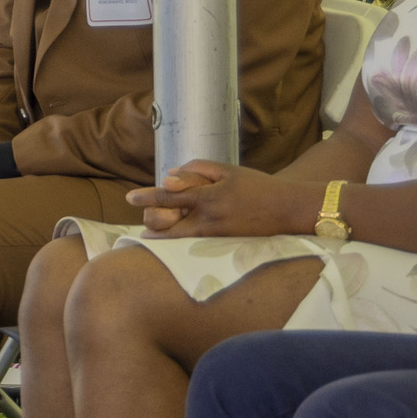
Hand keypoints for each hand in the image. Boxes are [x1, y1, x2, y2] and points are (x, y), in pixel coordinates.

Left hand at [136, 160, 312, 238]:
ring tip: (152, 232)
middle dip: (151, 223)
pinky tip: (175, 238)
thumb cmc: (257, 186)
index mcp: (208, 197)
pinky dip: (180, 241)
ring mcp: (215, 236)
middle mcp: (209, 220)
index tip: (129, 197)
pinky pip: (193, 245)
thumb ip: (197, 170)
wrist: (287, 210)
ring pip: (177, 240)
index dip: (147, 197)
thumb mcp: (227, 171)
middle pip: (167, 225)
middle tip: (144, 219)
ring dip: (163, 235)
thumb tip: (169, 177)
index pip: (168, 197)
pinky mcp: (222, 246)